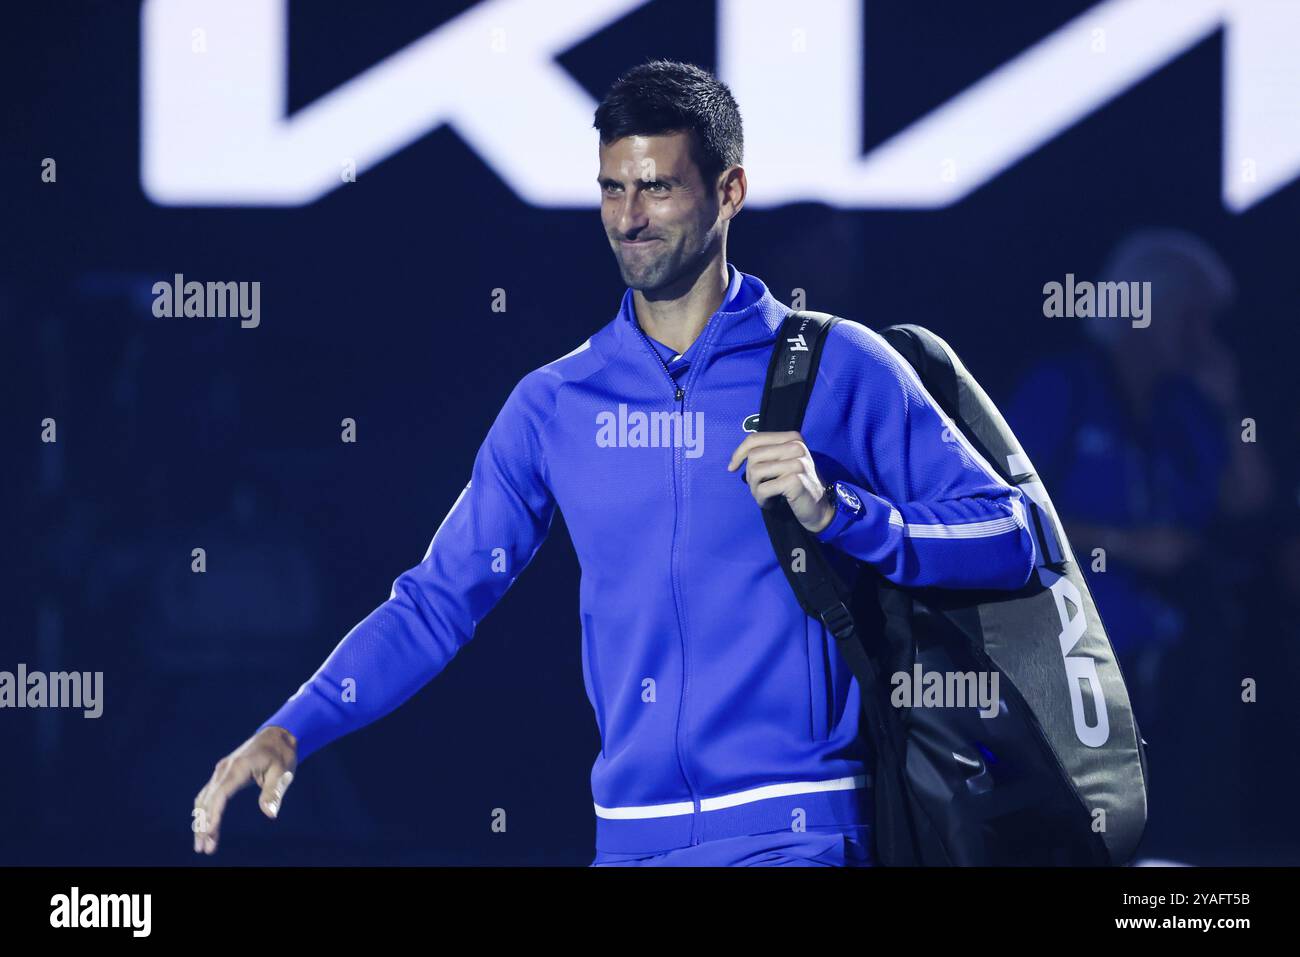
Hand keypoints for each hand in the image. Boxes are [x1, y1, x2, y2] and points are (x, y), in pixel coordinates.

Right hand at [192, 726, 297, 854]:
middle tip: (203, 848)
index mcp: (238, 767)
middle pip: (208, 800)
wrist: (277, 736)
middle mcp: (224, 769)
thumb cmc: (281, 754)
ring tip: (202, 843)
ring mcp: (221, 771)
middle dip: (203, 825)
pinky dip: (204, 811)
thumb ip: (274, 792)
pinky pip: (208, 794)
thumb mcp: (283, 772)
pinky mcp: (223, 774)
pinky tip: (202, 825)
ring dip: (201, 821)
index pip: (220, 795)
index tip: (209, 834)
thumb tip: (270, 814)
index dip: (213, 816)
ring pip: (204, 799)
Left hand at [727, 430, 834, 533]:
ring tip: (765, 497)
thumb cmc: (797, 486)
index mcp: (793, 438)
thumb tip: (736, 458)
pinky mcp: (795, 480)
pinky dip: (762, 500)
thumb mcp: (782, 463)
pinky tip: (771, 504)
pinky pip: (763, 489)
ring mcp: (797, 462)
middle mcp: (797, 446)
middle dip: (749, 476)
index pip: (755, 439)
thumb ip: (765, 454)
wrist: (820, 508)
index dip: (739, 453)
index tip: (732, 468)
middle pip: (753, 456)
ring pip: (755, 472)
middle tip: (759, 489)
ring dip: (755, 489)